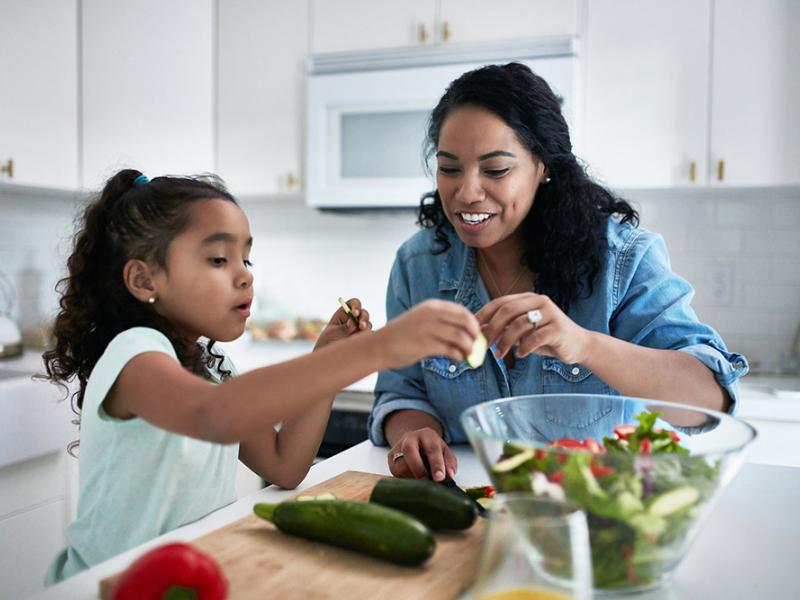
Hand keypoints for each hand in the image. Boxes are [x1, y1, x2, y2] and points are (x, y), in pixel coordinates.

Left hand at [314, 297, 371, 349]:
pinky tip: (360, 341)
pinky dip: (367, 336)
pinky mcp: (364, 339)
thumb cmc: (327, 342)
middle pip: (363, 313)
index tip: (355, 313)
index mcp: (344, 314)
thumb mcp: (334, 333)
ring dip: (365, 327)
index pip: (353, 304)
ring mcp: (360, 329)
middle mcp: (354, 320)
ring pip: (368, 324)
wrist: (329, 358)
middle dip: (363, 317)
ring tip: (359, 332)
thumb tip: (354, 323)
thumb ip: (345, 328)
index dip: (356, 305)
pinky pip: (370, 335)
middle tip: (361, 325)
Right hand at [378, 299, 480, 368]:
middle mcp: (431, 314)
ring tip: (468, 354)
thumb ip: (442, 322)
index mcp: (432, 306)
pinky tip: (457, 358)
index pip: (462, 311)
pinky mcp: (424, 345)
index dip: (474, 323)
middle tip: (476, 345)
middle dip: (475, 334)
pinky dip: (458, 355)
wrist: (380, 345)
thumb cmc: (403, 335)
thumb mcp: (422, 320)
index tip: (477, 334)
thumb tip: (467, 332)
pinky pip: (450, 350)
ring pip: (460, 337)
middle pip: (465, 321)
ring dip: (469, 347)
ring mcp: (427, 329)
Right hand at [388, 427, 456, 481]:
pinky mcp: (390, 457)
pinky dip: (404, 479)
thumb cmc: (433, 450)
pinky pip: (394, 471)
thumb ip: (449, 463)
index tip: (440, 478)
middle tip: (426, 482)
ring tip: (421, 484)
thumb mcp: (445, 453)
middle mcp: (410, 438)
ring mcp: (398, 446)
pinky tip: (412, 480)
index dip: (436, 464)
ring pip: (400, 464)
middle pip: (409, 450)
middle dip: (418, 469)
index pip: (432, 448)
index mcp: (427, 434)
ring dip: (411, 477)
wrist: (415, 442)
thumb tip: (449, 475)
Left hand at [476, 292, 592, 363]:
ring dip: (505, 342)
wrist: (578, 345)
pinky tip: (520, 354)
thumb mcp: (523, 332)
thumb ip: (505, 328)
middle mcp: (539, 301)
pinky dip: (523, 348)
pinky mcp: (558, 329)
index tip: (473, 328)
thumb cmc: (546, 338)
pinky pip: (534, 338)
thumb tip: (479, 331)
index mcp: (529, 298)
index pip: (501, 302)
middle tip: (484, 344)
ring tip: (499, 355)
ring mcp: (550, 314)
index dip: (484, 314)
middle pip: (508, 311)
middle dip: (492, 328)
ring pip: (519, 325)